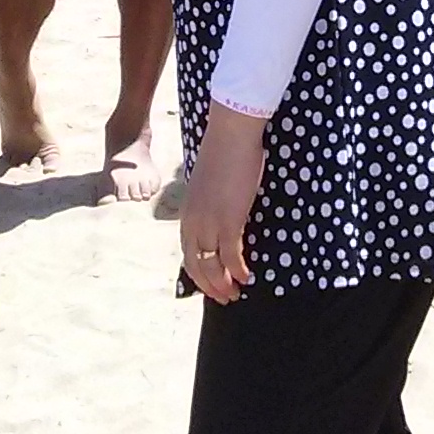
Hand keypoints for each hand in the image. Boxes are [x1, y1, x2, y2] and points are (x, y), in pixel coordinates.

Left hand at [180, 107, 265, 303]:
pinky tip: (246, 277)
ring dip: (223, 284)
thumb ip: (210, 204)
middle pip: (196, 265)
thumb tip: (220, 214)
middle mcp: (193, 222)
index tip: (211, 284)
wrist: (230, 136)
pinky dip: (237, 270)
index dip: (198, 273)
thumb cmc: (224, 155)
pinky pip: (230, 255)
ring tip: (234, 294)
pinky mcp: (228, 220)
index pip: (188, 253)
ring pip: (212, 265)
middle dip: (209, 285)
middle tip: (223, 297)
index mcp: (187, 213)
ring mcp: (209, 222)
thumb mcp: (209, 186)